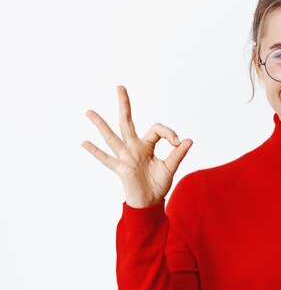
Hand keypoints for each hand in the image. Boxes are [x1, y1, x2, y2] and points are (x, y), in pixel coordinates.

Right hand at [81, 85, 192, 207]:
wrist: (150, 203)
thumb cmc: (158, 184)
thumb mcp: (170, 167)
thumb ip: (178, 154)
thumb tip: (188, 140)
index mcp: (146, 145)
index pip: (156, 129)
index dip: (169, 132)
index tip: (178, 142)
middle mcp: (133, 148)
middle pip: (127, 122)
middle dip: (124, 105)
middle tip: (120, 87)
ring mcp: (125, 157)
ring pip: (112, 137)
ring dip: (101, 124)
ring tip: (89, 111)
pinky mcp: (121, 169)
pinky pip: (106, 159)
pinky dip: (96, 152)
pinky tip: (84, 143)